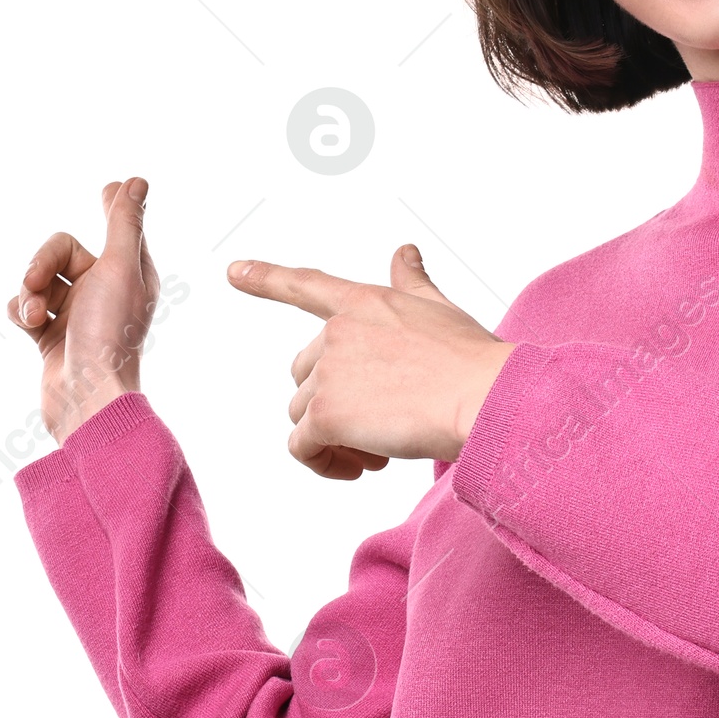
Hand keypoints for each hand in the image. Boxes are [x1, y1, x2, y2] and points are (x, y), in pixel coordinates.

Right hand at [8, 177, 159, 443]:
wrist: (84, 397)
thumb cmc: (109, 333)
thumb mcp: (119, 269)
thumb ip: (124, 223)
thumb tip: (136, 180)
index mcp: (131, 274)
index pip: (118, 229)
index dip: (111, 209)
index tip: (107, 187)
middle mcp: (106, 292)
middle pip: (61, 251)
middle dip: (42, 262)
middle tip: (36, 282)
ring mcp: (77, 314)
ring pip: (38, 280)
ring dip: (28, 292)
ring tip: (34, 315)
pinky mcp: (51, 336)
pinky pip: (24, 306)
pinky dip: (21, 312)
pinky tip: (28, 326)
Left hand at [227, 244, 515, 480]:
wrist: (484, 396)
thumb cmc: (473, 361)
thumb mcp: (441, 311)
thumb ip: (413, 283)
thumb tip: (404, 252)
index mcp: (365, 302)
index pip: (307, 285)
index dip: (267, 278)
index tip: (234, 272)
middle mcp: (338, 331)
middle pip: (307, 374)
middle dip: (335, 404)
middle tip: (380, 427)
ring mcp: (329, 371)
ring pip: (305, 414)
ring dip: (336, 438)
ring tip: (381, 449)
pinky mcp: (326, 413)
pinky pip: (303, 447)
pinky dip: (325, 463)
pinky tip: (359, 466)